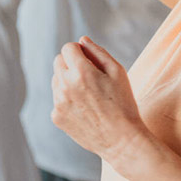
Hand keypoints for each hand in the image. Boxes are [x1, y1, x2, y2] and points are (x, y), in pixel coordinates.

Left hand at [51, 37, 147, 159]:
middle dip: (71, 63)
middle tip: (89, 76)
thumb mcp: (118, 72)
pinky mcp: (57, 117)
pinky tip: (84, 109)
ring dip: (68, 81)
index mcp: (81, 72)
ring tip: (88, 94)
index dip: (79, 51)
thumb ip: (98, 52)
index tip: (89, 59)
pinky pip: (57, 99)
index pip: (67, 48)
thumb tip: (81, 40)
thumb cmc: (124, 104)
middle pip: (58, 62)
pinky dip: (67, 100)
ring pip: (56, 80)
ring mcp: (58, 103)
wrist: (122, 140)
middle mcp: (65, 86)